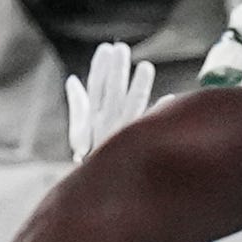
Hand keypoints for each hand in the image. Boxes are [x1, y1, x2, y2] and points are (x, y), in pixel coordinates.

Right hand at [64, 40, 159, 164]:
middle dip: (116, 71)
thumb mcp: (80, 133)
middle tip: (121, 48)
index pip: (95, 88)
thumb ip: (78, 106)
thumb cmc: (93, 158)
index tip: (105, 49)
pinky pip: (149, 129)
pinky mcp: (137, 146)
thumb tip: (73, 80)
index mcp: (92, 120)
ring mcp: (122, 136)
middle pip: (111, 93)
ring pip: (131, 107)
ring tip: (147, 67)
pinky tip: (169, 99)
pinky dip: (158, 114)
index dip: (100, 69)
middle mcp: (107, 126)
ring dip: (138, 87)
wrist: (98, 193)